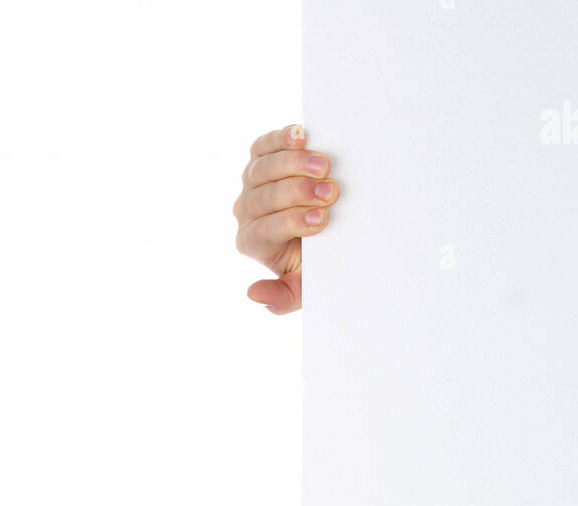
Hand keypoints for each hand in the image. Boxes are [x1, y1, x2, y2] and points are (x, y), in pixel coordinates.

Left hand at [233, 124, 339, 315]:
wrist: (322, 234)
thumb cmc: (314, 262)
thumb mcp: (303, 288)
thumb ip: (282, 298)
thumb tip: (253, 294)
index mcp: (253, 242)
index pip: (267, 230)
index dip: (293, 222)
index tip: (322, 219)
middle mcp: (246, 211)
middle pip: (265, 197)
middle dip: (299, 193)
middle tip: (331, 192)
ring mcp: (250, 182)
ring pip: (263, 168)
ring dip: (295, 165)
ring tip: (325, 166)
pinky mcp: (259, 156)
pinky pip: (264, 145)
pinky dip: (281, 138)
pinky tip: (300, 134)